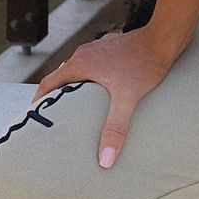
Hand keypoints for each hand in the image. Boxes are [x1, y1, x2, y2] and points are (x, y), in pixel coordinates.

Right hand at [30, 26, 174, 168]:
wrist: (164, 38)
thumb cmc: (144, 64)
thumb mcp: (128, 99)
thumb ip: (115, 128)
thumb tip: (104, 160)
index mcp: (80, 63)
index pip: (48, 83)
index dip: (39, 100)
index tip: (34, 116)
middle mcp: (85, 53)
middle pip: (62, 77)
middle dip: (57, 96)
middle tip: (56, 117)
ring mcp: (99, 48)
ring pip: (79, 70)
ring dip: (76, 86)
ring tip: (79, 106)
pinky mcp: (113, 48)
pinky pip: (95, 64)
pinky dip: (93, 78)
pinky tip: (104, 90)